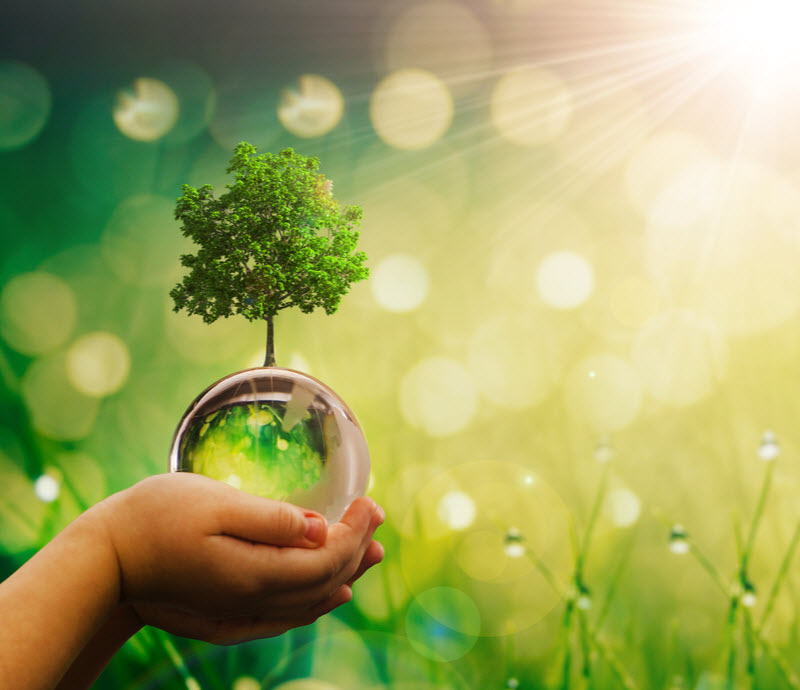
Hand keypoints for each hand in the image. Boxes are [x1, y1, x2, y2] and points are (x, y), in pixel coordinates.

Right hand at [90, 473, 383, 643]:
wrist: (104, 559)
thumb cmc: (155, 518)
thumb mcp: (215, 505)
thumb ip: (272, 520)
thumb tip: (320, 529)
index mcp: (256, 572)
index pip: (325, 558)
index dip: (354, 531)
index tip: (370, 501)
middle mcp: (254, 601)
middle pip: (324, 582)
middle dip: (356, 548)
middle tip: (376, 516)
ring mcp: (241, 613)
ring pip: (310, 602)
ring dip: (345, 575)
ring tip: (371, 554)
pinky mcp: (228, 617)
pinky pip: (288, 617)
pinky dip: (317, 603)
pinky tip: (330, 596)